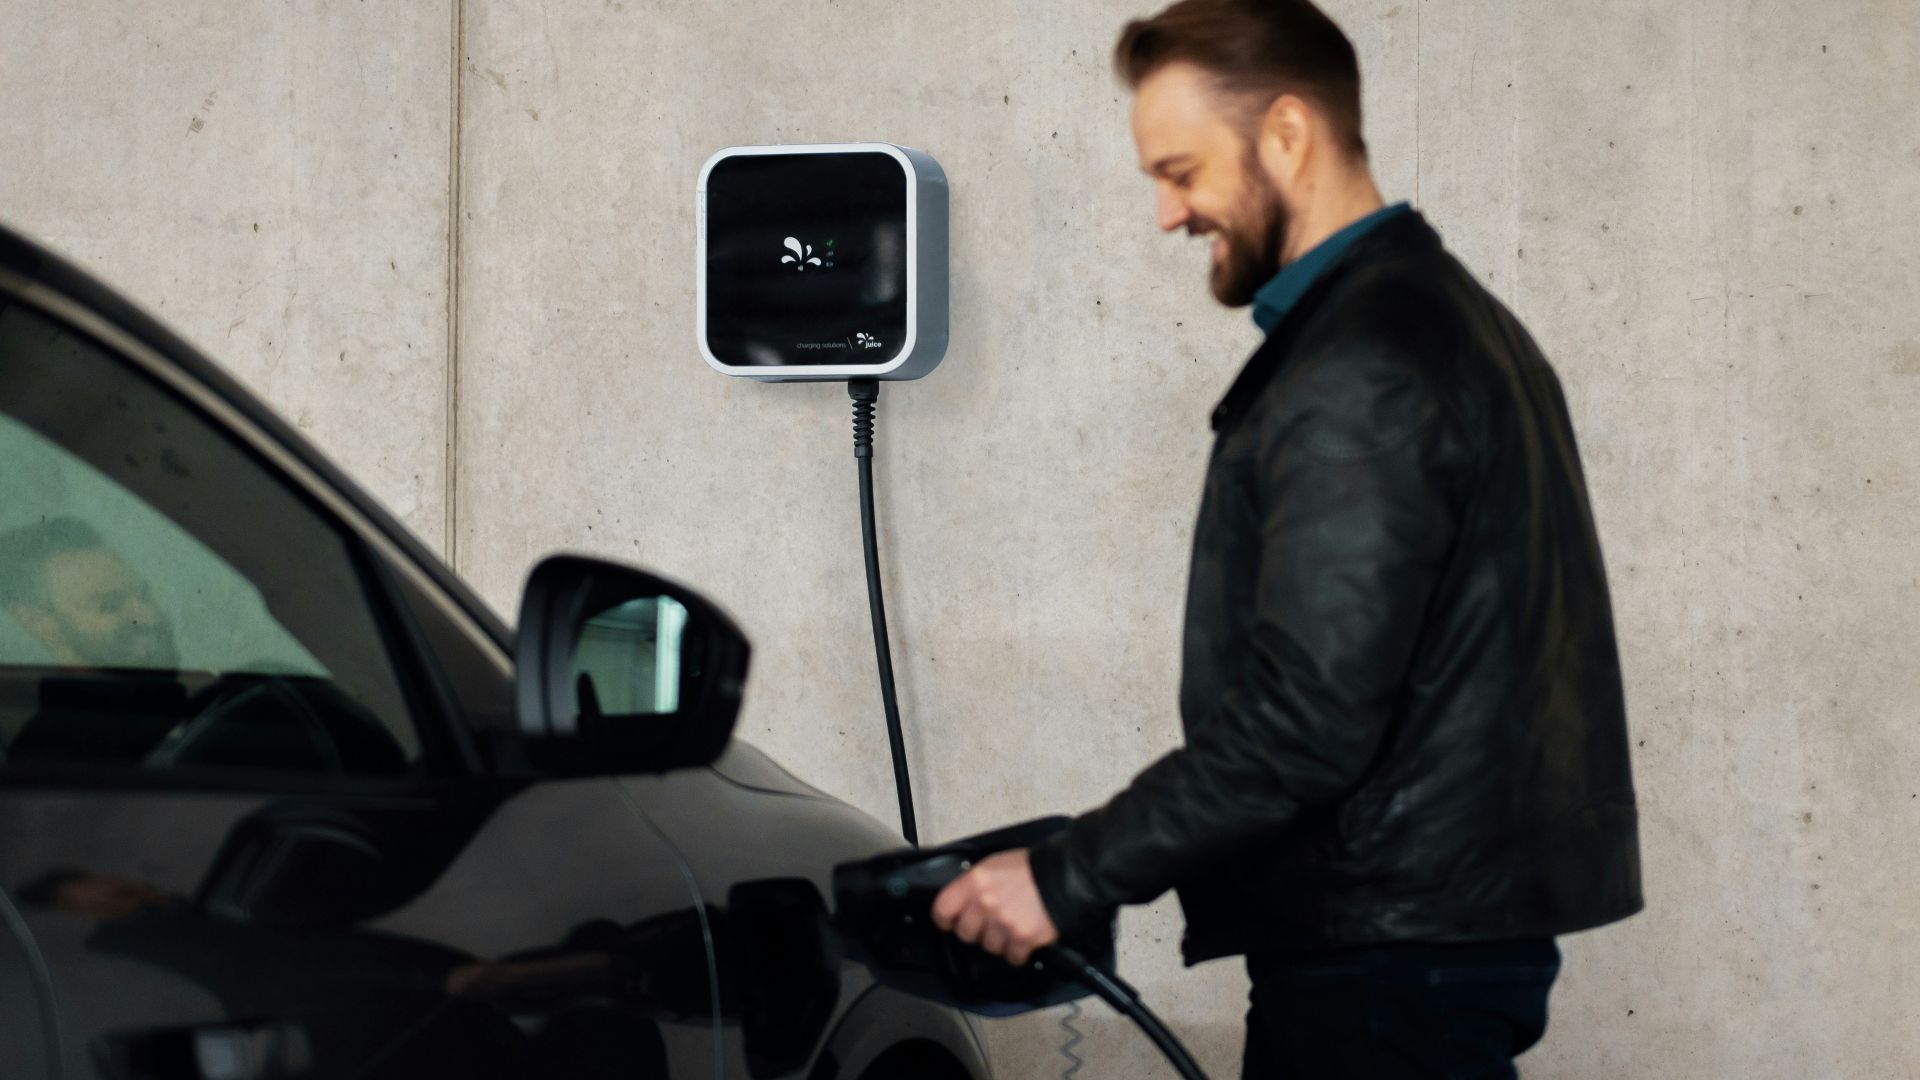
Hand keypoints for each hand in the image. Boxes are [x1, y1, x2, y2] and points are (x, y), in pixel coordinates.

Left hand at [930, 847, 1059, 966]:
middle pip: (965, 933)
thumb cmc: (1031, 868)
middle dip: (977, 931)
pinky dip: (1018, 952)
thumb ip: (974, 884)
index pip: (942, 909)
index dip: (945, 919)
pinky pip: (1011, 957)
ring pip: (988, 947)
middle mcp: (985, 903)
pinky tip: (1025, 938)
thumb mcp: (995, 865)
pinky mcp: (1022, 938)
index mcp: (975, 881)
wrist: (1065, 876)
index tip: (950, 922)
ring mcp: (1003, 922)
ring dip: (1000, 941)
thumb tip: (961, 902)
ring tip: (1013, 925)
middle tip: (991, 922)